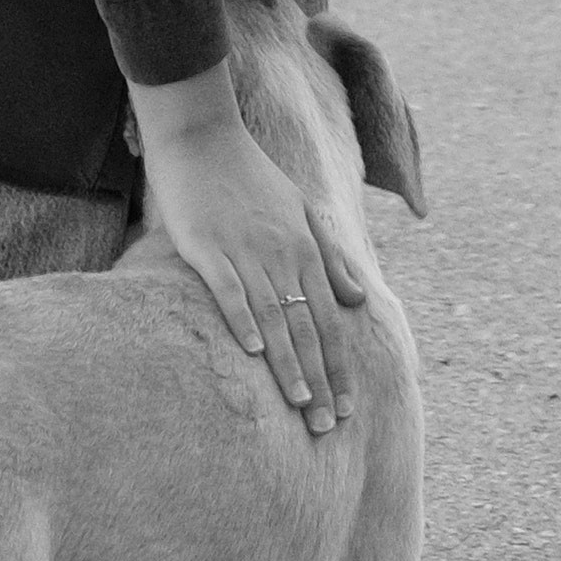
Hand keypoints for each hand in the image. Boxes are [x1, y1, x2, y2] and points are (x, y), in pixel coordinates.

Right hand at [128, 66, 358, 434]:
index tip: (349, 408)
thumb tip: (358, 297)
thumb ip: (330, 253)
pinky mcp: (207, 246)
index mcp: (304, 248)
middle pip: (307, 328)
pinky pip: (229, 288)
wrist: (201, 133)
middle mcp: (282, 253)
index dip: (340, 366)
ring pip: (274, 317)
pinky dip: (241, 319)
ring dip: (288, 364)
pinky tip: (251, 352)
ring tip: (300, 406)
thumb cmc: (248, 174)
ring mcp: (245, 250)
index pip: (329, 320)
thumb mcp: (300, 207)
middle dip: (320, 380)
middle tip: (328, 427)